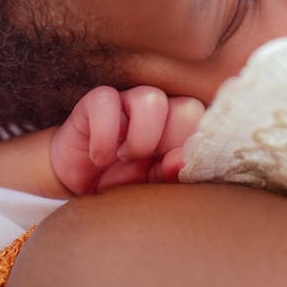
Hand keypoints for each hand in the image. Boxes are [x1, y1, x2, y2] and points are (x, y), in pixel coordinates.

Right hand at [50, 86, 204, 194]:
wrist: (80, 187)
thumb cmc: (122, 184)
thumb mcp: (151, 188)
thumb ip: (170, 174)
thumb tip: (180, 160)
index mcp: (180, 129)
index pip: (205, 125)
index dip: (190, 151)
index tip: (169, 171)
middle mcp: (160, 110)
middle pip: (188, 108)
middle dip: (169, 143)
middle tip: (147, 162)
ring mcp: (128, 101)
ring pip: (152, 99)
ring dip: (140, 138)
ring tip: (124, 158)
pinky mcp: (95, 101)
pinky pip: (106, 100)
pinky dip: (104, 135)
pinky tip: (99, 156)